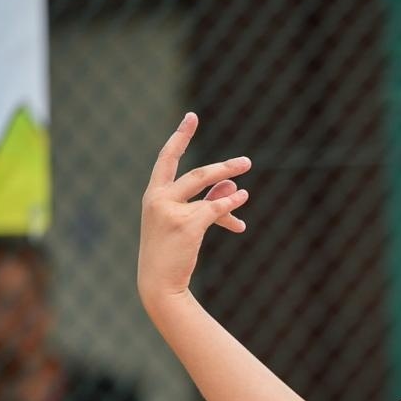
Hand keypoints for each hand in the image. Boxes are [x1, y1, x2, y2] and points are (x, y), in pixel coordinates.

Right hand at [138, 112, 251, 301]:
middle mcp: (158, 198)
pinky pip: (215, 208)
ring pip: (206, 188)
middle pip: (195, 174)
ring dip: (228, 179)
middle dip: (222, 167)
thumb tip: (232, 185)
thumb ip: (207, 201)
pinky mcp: (186, 224)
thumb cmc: (171, 253)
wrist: (160, 284)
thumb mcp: (186, 223)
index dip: (180, 137)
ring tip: (247, 170)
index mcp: (153, 195)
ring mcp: (170, 210)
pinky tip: (242, 201)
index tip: (192, 117)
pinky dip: (230, 204)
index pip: (166, 159)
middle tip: (247, 162)